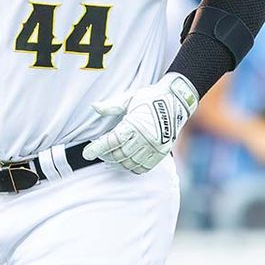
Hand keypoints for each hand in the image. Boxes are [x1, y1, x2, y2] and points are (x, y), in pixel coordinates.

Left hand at [83, 73, 198, 174]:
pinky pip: (145, 167)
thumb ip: (112, 106)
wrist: (177, 99)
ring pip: (130, 163)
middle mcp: (146, 137)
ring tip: (110, 157)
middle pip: (119, 154)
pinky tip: (126, 162)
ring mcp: (155, 146)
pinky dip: (132, 167)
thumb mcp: (130, 98)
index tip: (86, 153)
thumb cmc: (151, 97)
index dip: (97, 148)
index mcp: (135, 123)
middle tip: (99, 152)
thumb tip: (95, 107)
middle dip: (105, 155)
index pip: (112, 141)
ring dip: (117, 162)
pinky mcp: (162, 151)